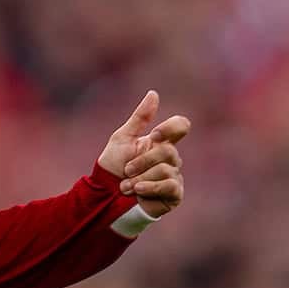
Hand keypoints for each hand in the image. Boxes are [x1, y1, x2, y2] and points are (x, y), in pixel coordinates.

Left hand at [97, 90, 189, 218]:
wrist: (107, 194)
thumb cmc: (114, 165)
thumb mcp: (123, 138)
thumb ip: (140, 117)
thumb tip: (154, 93)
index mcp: (160, 142)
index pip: (181, 126)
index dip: (171, 128)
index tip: (155, 135)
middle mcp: (170, 158)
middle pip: (168, 150)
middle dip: (141, 161)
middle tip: (126, 170)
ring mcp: (174, 176)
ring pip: (166, 169)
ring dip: (140, 177)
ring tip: (126, 185)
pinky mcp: (174, 194)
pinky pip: (170, 185)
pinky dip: (149, 187)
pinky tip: (137, 191)